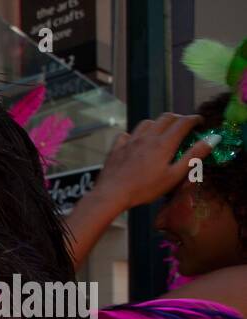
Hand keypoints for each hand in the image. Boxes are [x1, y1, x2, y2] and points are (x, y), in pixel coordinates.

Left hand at [92, 113, 216, 211]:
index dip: (195, 119)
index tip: (200, 122)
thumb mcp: (174, 176)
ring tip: (162, 132)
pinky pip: (126, 134)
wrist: (111, 194)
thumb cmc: (145, 188)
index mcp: (164, 143)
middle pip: (166, 117)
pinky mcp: (117, 148)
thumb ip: (193, 156)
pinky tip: (136, 142)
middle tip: (184, 127)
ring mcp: (130, 141)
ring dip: (157, 123)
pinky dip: (134, 135)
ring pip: (146, 122)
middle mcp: (147, 137)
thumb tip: (213, 139)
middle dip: (178, 118)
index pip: (183, 122)